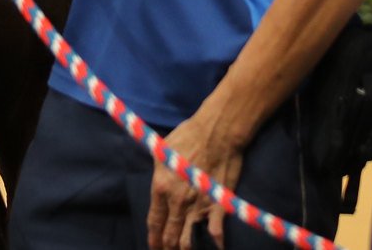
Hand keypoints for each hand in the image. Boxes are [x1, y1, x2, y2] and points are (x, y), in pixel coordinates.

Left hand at [147, 109, 242, 249]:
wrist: (216, 133)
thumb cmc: (187, 136)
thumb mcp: (162, 152)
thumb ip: (159, 174)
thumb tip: (158, 185)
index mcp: (161, 188)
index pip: (154, 222)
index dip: (153, 238)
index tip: (153, 247)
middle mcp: (177, 202)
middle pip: (169, 236)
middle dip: (166, 249)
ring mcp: (198, 206)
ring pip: (187, 241)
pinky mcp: (217, 205)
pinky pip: (215, 233)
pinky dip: (216, 244)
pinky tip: (217, 248)